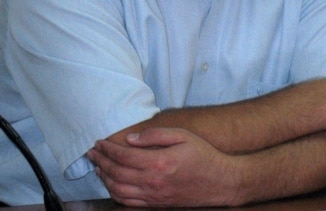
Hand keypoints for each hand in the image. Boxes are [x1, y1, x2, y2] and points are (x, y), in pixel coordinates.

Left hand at [88, 127, 236, 206]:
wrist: (220, 181)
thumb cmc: (203, 156)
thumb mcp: (184, 136)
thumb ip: (156, 135)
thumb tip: (131, 139)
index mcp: (159, 162)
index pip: (124, 156)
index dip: (108, 149)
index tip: (99, 143)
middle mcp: (152, 181)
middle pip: (116, 173)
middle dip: (101, 162)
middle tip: (92, 154)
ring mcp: (153, 196)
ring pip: (118, 190)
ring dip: (104, 178)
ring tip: (99, 167)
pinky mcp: (155, 204)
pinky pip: (127, 201)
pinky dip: (114, 193)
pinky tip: (111, 184)